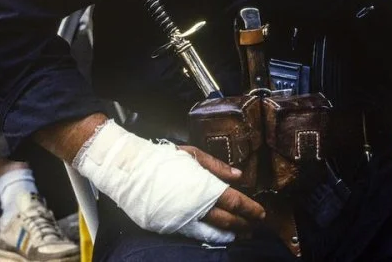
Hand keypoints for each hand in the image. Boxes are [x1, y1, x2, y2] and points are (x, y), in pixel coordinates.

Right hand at [72, 120, 261, 243]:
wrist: (130, 171)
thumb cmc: (163, 159)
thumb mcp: (194, 156)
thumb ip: (218, 167)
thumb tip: (238, 176)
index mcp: (205, 188)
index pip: (235, 202)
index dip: (250, 209)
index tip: (260, 213)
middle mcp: (196, 208)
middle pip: (226, 220)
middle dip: (243, 223)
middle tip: (254, 226)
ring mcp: (182, 220)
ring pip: (211, 231)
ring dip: (229, 233)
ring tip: (240, 234)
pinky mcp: (169, 227)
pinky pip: (194, 234)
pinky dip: (209, 236)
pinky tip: (217, 235)